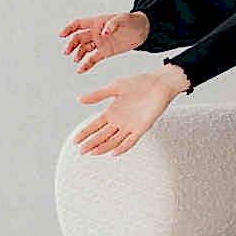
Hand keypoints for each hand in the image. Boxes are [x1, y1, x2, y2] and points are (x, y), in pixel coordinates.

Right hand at [59, 11, 149, 72]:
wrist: (143, 30)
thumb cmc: (132, 20)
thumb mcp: (123, 19)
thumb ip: (112, 24)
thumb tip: (103, 33)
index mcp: (97, 22)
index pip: (78, 24)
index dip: (69, 29)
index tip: (62, 36)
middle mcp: (95, 33)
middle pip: (78, 38)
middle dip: (72, 45)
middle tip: (67, 52)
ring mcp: (100, 43)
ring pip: (84, 49)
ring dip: (78, 54)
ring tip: (76, 60)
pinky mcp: (105, 52)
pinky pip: (93, 59)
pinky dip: (86, 64)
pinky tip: (80, 70)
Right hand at [73, 64, 189, 155]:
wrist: (160, 83)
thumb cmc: (140, 83)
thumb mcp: (115, 87)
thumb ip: (98, 95)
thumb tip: (79, 99)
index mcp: (112, 112)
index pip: (95, 125)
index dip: (85, 133)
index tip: (75, 140)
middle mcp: (120, 121)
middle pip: (102, 135)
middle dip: (91, 143)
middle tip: (81, 151)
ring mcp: (130, 126)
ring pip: (114, 140)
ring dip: (103, 147)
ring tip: (92, 152)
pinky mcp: (142, 128)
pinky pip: (131, 141)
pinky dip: (123, 147)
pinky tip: (113, 152)